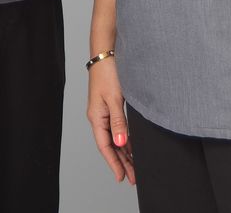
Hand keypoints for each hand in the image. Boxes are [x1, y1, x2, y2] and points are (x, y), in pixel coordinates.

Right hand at [86, 57, 135, 183]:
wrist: (106, 53)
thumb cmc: (108, 72)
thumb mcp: (114, 98)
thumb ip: (118, 122)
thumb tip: (121, 143)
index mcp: (96, 116)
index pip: (104, 146)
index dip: (114, 163)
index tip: (122, 177)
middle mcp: (99, 116)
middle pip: (110, 145)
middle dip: (121, 162)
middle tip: (132, 178)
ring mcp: (104, 111)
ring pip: (114, 138)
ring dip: (124, 153)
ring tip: (134, 167)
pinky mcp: (110, 106)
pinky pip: (117, 129)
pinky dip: (125, 140)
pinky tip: (132, 148)